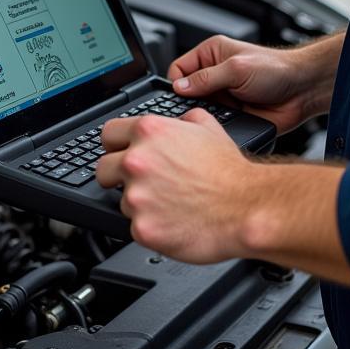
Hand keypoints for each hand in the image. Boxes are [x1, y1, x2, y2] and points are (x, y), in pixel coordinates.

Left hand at [96, 109, 251, 261]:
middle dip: (118, 176)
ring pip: (121, 201)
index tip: (121, 153)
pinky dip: (151, 226)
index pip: (108, 134)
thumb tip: (176, 121)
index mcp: (149, 132)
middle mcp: (137, 161)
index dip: (116, 145)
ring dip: (140, 203)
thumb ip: (181, 120)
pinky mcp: (142, 228)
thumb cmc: (229, 171)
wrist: (246, 207)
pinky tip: (173, 220)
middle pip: (103, 169)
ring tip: (170, 203)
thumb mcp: (207, 125)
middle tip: (143, 183)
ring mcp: (136, 196)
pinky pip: (135, 227)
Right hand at [169, 35, 334, 135]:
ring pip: (199, 110)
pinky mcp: (232, 115)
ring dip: (205, 116)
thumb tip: (179, 87)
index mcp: (212, 54)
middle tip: (195, 110)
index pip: (179, 69)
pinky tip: (224, 126)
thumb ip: (206, 78)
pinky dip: (216, 127)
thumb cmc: (276, 69)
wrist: (303, 91)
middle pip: (187, 92)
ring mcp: (223, 96)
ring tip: (214, 118)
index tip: (180, 96)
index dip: (177, 83)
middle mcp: (215, 75)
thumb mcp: (236, 69)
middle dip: (189, 102)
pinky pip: (215, 124)